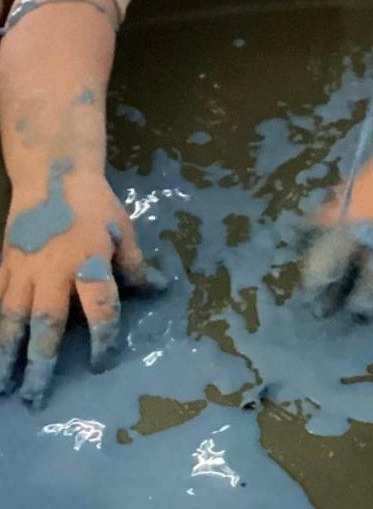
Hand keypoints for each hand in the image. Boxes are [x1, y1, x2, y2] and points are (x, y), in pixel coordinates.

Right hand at [0, 163, 162, 407]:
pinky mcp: (4, 266)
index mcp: (89, 261)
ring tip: (4, 388)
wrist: (53, 175)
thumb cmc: (94, 205)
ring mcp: (23, 270)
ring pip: (11, 320)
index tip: (101, 364)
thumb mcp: (121, 230)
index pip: (99, 308)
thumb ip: (133, 265)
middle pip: (47, 324)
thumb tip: (156, 290)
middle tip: (37, 398)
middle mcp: (53, 271)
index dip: (102, 339)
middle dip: (41, 364)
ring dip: (6, 356)